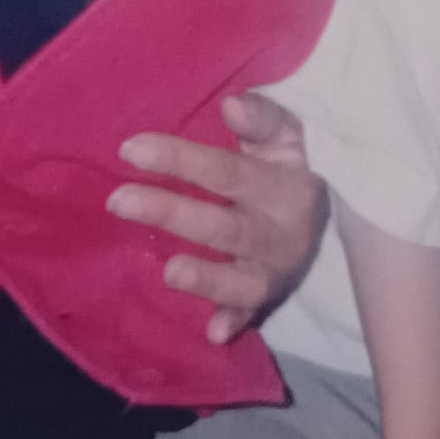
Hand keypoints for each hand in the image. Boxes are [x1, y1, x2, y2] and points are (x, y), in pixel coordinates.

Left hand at [107, 91, 327, 343]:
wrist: (322, 203)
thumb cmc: (285, 158)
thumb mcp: (283, 132)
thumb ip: (260, 118)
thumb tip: (231, 104)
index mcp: (284, 186)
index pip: (227, 172)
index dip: (179, 160)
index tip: (129, 149)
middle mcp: (281, 232)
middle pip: (224, 226)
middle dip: (170, 213)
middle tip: (117, 200)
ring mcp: (275, 268)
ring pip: (241, 279)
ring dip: (207, 278)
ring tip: (169, 272)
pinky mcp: (268, 295)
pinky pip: (253, 314)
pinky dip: (236, 322)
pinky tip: (213, 333)